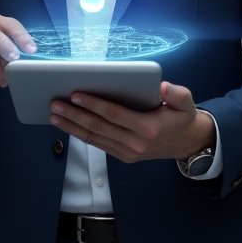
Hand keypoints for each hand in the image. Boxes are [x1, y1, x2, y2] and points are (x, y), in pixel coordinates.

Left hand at [49, 81, 214, 163]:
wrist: (187, 144)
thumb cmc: (182, 118)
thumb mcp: (187, 103)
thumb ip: (177, 93)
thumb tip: (162, 85)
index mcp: (147, 128)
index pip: (114, 114)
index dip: (93, 104)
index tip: (76, 94)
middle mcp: (135, 143)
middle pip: (98, 128)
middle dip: (75, 115)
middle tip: (55, 104)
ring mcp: (127, 153)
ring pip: (95, 139)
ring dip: (72, 127)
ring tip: (54, 115)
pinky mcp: (123, 157)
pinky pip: (99, 145)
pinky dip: (81, 135)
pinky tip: (68, 126)